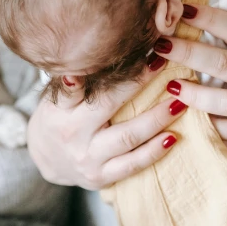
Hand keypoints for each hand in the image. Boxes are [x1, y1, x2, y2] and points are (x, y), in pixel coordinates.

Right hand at [27, 67, 184, 188]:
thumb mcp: (58, 96)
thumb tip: (111, 48)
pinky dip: (154, 151)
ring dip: (156, 118)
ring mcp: (87, 158)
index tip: (118, 52)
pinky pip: (132, 164)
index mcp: (58, 108)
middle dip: (138, 83)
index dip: (95, 69)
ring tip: (178, 102)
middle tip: (163, 63)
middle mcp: (72, 133)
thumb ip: (80, 78)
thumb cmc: (59, 117)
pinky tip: (172, 137)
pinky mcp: (101, 176)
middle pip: (108, 105)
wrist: (48, 160)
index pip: (75, 86)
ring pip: (127, 137)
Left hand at [153, 5, 226, 145]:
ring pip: (226, 101)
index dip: (207, 17)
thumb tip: (195, 15)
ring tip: (171, 86)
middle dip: (187, 53)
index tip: (181, 9)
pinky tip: (193, 116)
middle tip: (160, 45)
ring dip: (195, 93)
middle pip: (222, 63)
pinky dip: (213, 124)